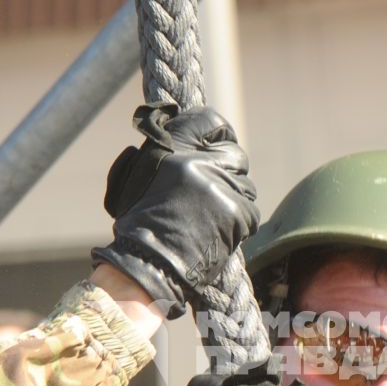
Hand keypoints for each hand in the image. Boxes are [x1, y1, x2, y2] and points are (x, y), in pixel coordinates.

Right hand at [91, 105, 258, 315]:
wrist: (147, 264)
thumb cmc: (136, 225)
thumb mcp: (136, 176)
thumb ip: (160, 151)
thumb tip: (172, 131)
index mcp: (171, 147)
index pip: (210, 121)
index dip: (218, 132)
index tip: (219, 142)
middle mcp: (198, 162)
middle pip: (235, 155)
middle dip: (230, 171)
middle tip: (218, 189)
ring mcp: (219, 186)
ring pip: (246, 185)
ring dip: (235, 199)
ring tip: (214, 217)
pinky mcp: (236, 211)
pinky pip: (251, 212)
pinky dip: (240, 223)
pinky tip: (221, 233)